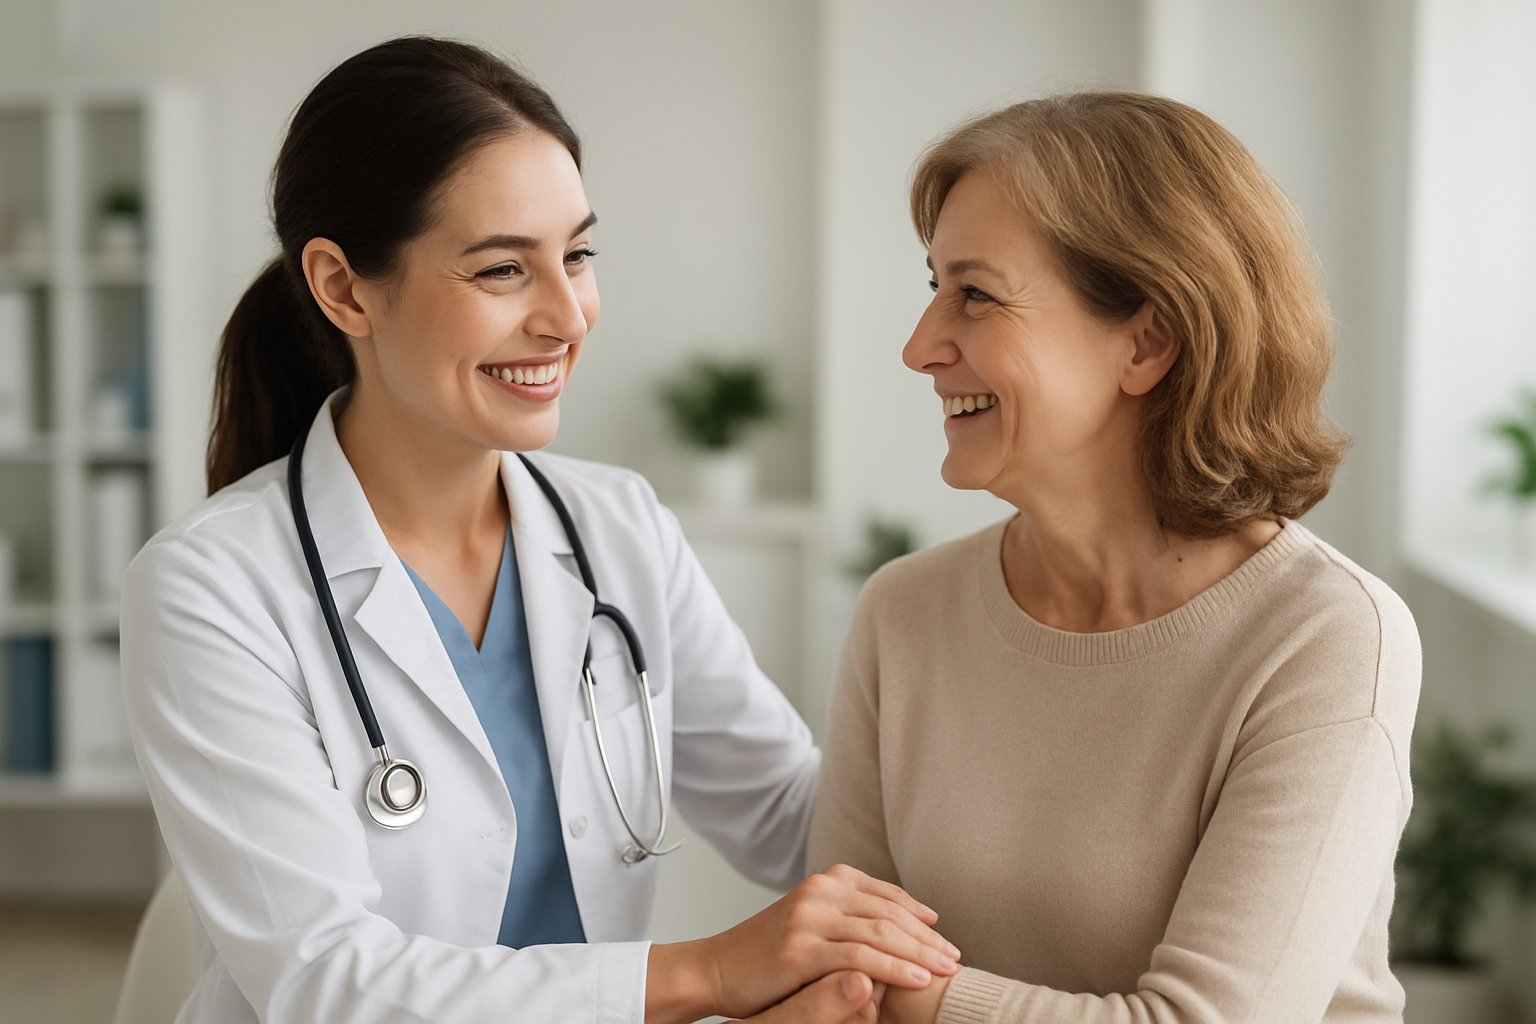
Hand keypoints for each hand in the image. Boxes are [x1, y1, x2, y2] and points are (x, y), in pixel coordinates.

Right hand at [648, 864, 959, 1020]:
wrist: (717, 968)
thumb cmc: (767, 955)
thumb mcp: (812, 923)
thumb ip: (850, 917)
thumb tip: (902, 924)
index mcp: (828, 880)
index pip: (888, 895)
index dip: (921, 916)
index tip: (944, 936)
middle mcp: (821, 890)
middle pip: (891, 912)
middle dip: (928, 938)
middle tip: (955, 958)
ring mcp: (811, 917)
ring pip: (881, 932)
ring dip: (920, 954)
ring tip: (945, 971)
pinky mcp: (803, 948)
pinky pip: (861, 956)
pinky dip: (895, 968)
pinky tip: (916, 980)